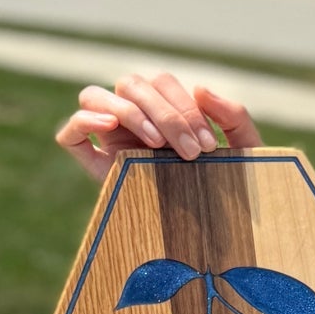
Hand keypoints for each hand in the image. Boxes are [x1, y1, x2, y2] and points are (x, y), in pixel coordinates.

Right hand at [54, 72, 261, 180]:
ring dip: (128, 112)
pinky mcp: (95, 163)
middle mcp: (134, 117)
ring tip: (155, 143)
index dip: (183, 106)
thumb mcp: (244, 149)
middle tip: (189, 151)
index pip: (160, 82)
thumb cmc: (234, 183)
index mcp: (164, 107)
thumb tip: (199, 88)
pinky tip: (108, 127)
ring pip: (94, 97)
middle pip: (129, 84)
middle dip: (163, 113)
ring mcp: (110, 138)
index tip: (206, 144)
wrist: (223, 231)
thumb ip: (234, 115)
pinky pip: (70, 133)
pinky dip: (83, 122)